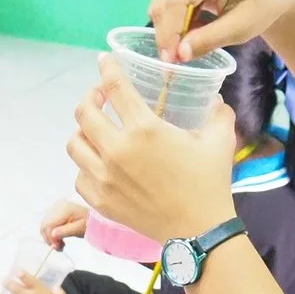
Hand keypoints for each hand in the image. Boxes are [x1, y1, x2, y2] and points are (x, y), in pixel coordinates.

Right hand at [39, 199, 89, 246]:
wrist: (94, 218)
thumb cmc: (90, 222)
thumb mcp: (79, 228)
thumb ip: (66, 231)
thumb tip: (53, 235)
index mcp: (63, 209)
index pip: (48, 224)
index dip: (50, 237)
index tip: (58, 247)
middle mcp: (57, 207)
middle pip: (44, 225)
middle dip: (49, 239)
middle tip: (59, 247)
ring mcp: (55, 209)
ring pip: (45, 227)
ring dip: (50, 238)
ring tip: (61, 245)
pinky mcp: (55, 214)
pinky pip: (48, 226)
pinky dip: (52, 235)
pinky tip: (60, 240)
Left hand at [68, 59, 239, 245]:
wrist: (199, 232)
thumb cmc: (210, 184)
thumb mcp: (219, 141)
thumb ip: (218, 113)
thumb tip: (216, 99)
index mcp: (144, 129)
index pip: (114, 87)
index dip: (107, 68)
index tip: (105, 61)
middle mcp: (117, 150)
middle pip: (84, 113)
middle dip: (90, 98)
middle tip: (100, 97)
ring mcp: (104, 178)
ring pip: (74, 144)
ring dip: (83, 132)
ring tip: (95, 131)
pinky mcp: (100, 201)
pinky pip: (79, 176)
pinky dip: (86, 166)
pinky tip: (99, 164)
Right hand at [147, 0, 294, 63]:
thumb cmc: (264, 3)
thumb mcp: (242, 27)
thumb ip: (209, 40)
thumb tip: (178, 56)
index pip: (176, 2)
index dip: (168, 34)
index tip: (170, 63)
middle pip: (163, 2)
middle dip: (166, 34)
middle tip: (177, 62)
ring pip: (160, 2)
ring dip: (170, 28)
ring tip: (190, 45)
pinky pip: (166, 0)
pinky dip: (174, 20)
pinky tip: (193, 30)